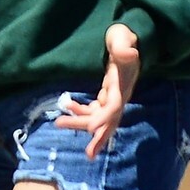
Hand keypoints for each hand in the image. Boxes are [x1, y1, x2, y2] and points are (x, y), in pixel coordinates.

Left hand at [55, 22, 140, 159]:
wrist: (130, 37)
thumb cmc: (123, 36)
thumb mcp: (122, 37)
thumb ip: (123, 45)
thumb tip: (130, 53)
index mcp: (123, 84)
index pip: (115, 106)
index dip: (104, 118)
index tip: (92, 128)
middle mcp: (120, 94)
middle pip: (108, 119)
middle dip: (98, 135)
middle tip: (87, 152)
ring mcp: (113, 95)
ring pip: (100, 117)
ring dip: (82, 123)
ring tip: (60, 123)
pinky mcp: (107, 94)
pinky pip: (95, 109)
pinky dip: (81, 111)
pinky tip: (69, 108)